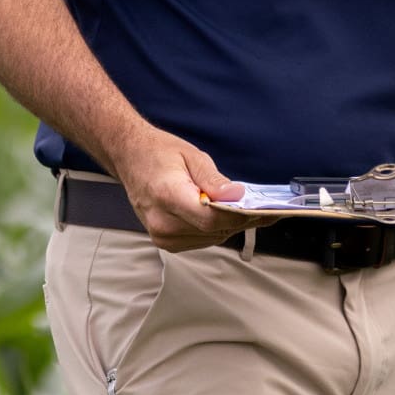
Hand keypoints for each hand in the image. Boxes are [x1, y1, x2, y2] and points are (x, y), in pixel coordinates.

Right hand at [109, 125, 272, 251]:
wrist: (131, 158)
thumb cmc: (158, 153)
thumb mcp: (192, 156)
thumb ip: (214, 180)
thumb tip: (237, 196)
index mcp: (167, 196)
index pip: (210, 218)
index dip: (238, 216)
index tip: (259, 209)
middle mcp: (161, 222)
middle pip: (213, 230)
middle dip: (241, 219)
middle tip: (264, 208)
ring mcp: (161, 235)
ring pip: (211, 238)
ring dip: (230, 225)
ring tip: (246, 210)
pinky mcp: (165, 241)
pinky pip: (201, 240)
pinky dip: (216, 229)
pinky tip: (224, 214)